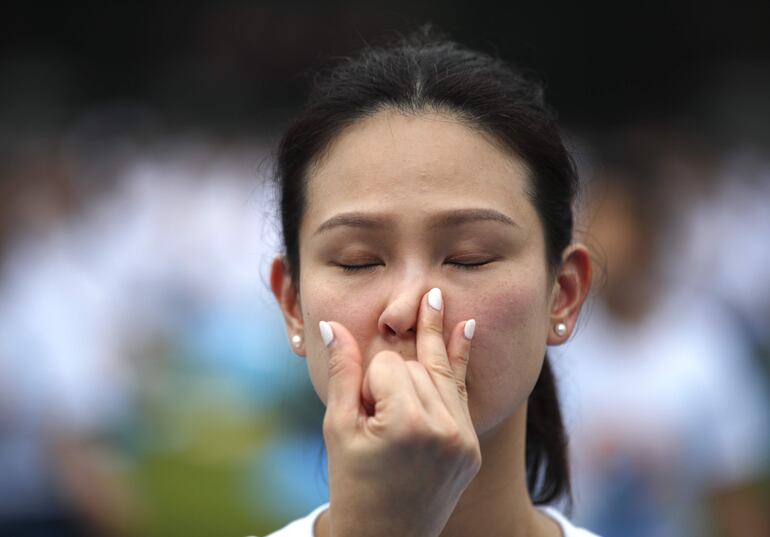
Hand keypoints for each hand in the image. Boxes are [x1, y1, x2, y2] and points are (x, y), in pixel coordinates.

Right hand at [320, 288, 480, 536]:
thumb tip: (332, 324)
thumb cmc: (352, 484)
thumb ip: (342, 372)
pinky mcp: (471, 446)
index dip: (367, 381)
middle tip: (375, 400)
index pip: (387, 366)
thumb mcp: (338, 428)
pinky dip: (459, 362)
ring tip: (433, 297)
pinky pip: (461, 393)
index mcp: (408, 425)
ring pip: (440, 372)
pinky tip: (465, 327)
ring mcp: (464, 438)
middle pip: (415, 365)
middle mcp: (444, 429)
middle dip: (393, 373)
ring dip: (430, 347)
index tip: (361, 412)